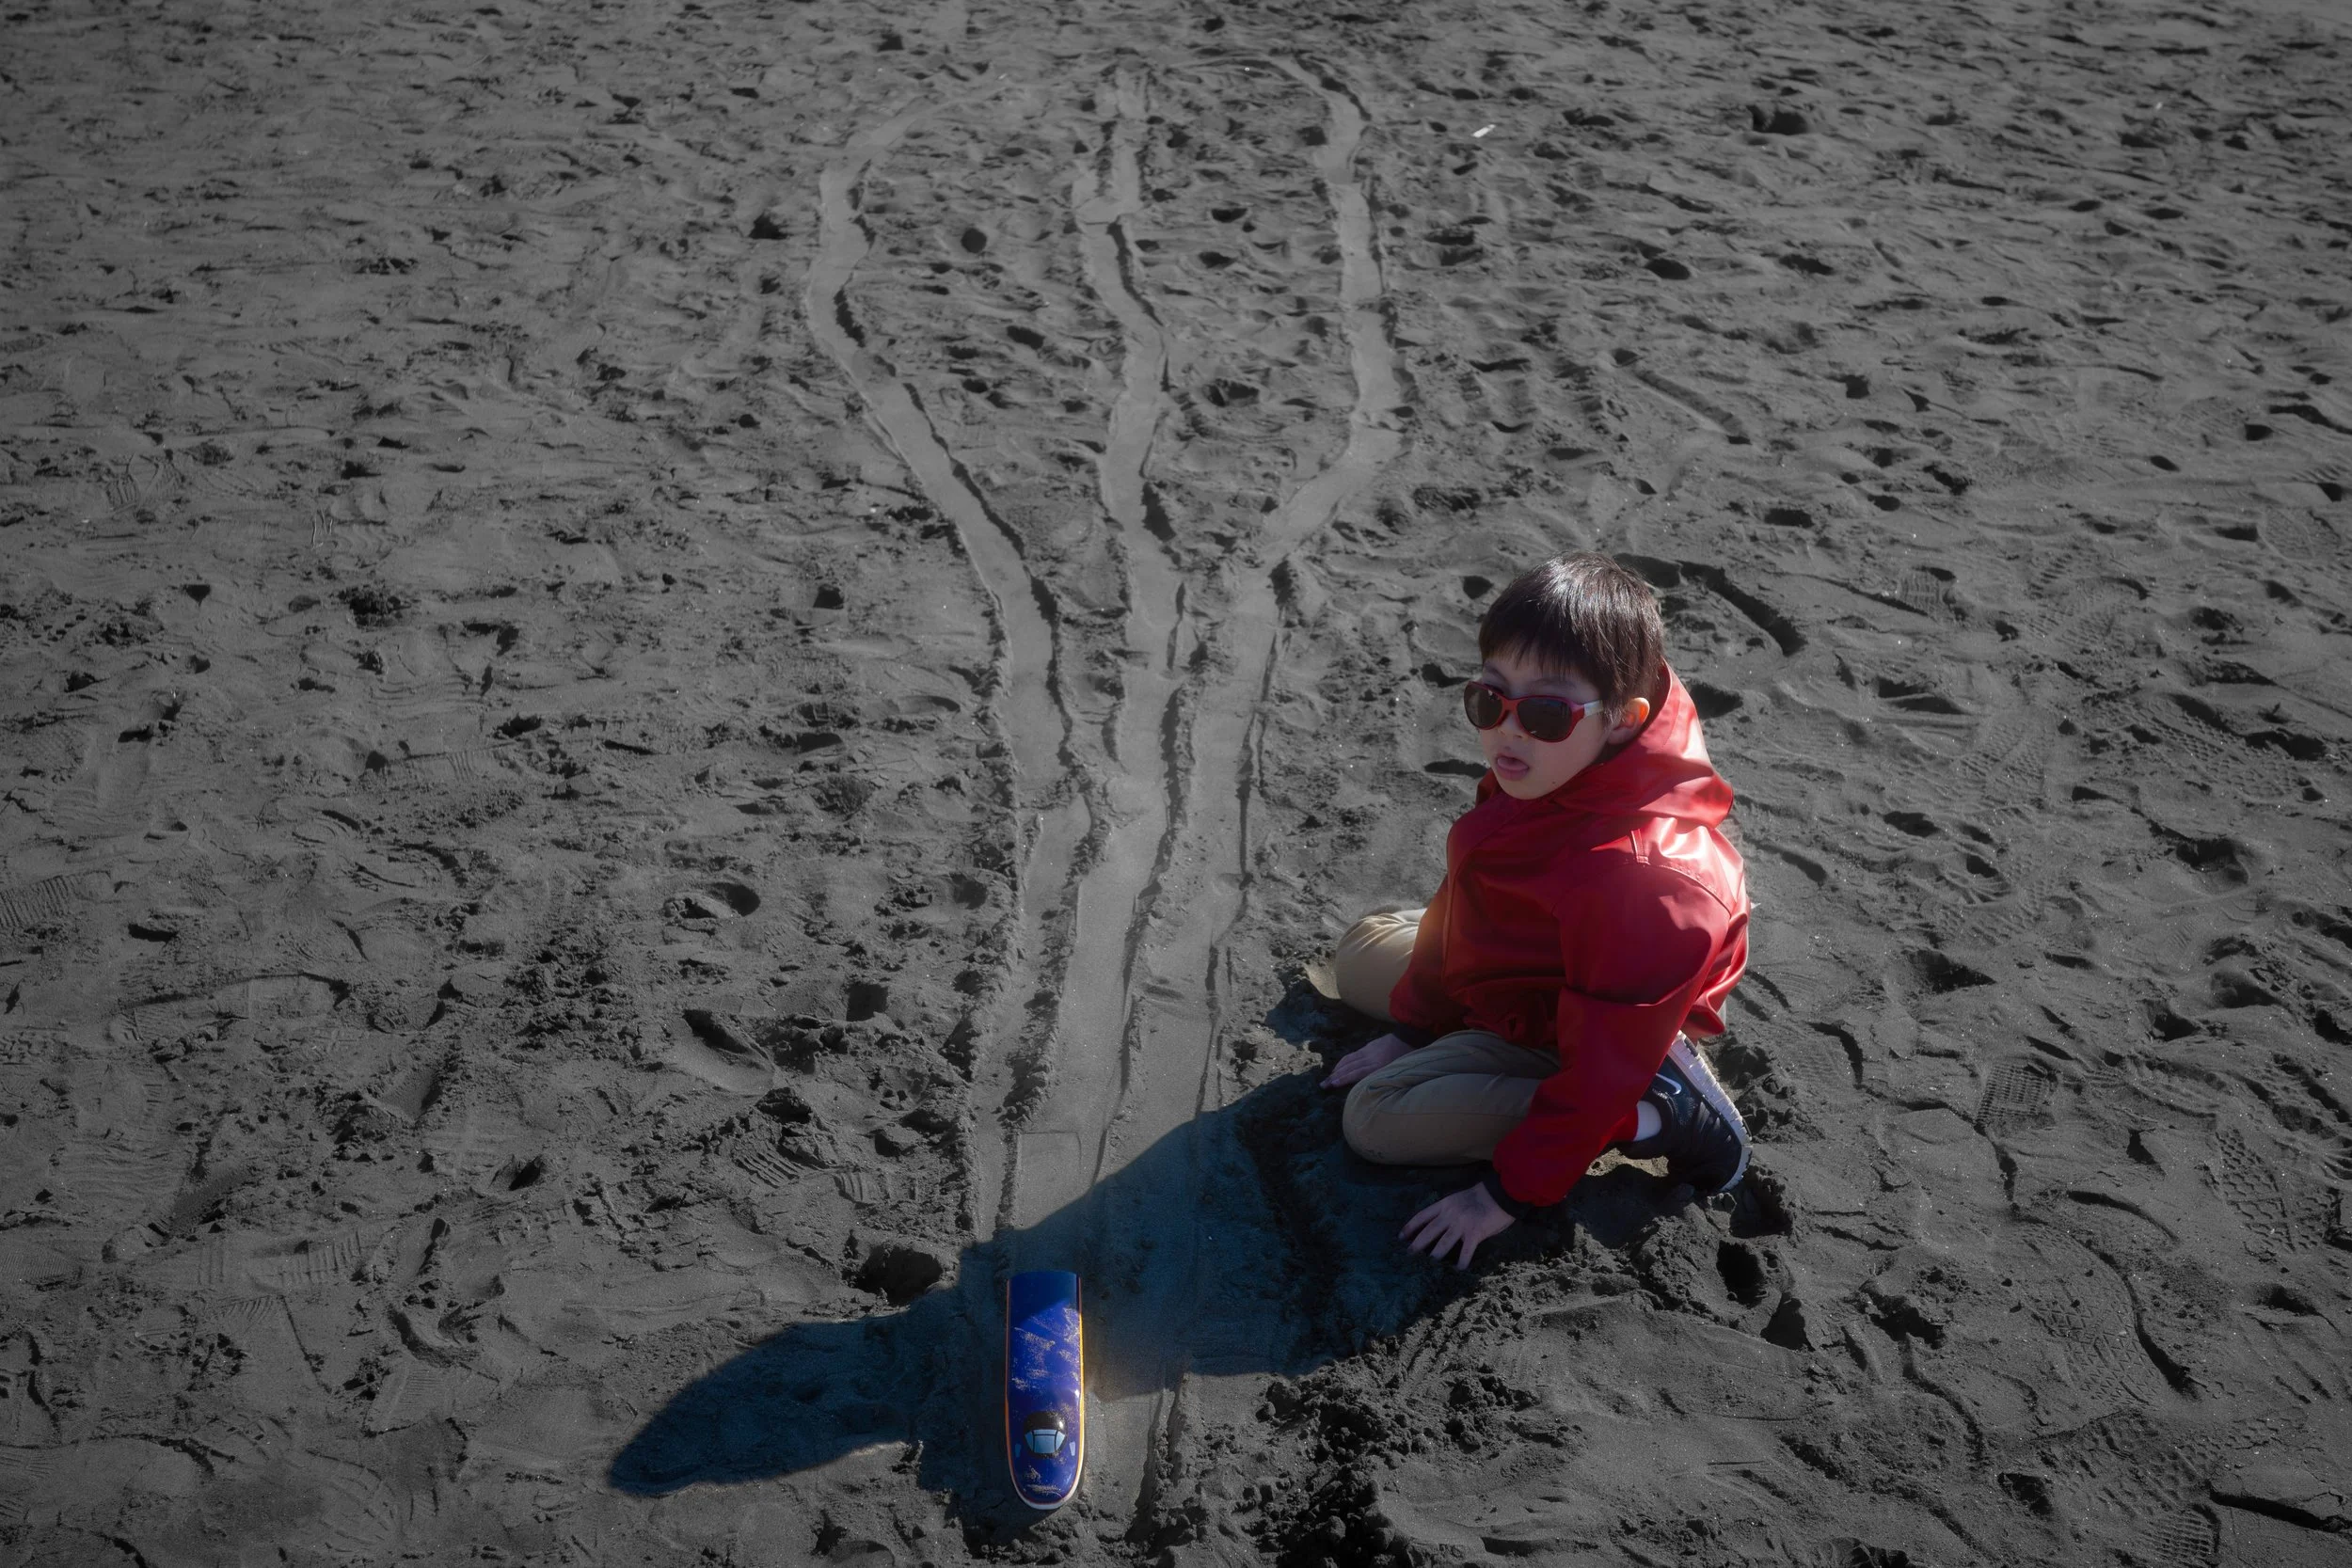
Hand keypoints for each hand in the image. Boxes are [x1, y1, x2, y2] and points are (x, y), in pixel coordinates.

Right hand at [1322, 1032, 1411, 1088]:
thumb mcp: (1398, 1069)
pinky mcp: (1368, 1046)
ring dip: (1337, 1069)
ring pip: (1349, 1060)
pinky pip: (1353, 1055)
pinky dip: (1344, 1061)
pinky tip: (1339, 1066)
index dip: (1343, 1079)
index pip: (1356, 1073)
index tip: (1332, 1085)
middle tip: (1323, 1084)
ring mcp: (1368, 1051)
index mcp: (1378, 1065)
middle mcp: (1370, 1058)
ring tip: (1328, 1077)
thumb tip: (1370, 1086)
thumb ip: (1383, 1077)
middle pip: (1349, 1067)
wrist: (1409, 1036)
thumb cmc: (1408, 1056)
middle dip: (1334, 1076)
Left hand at [1400, 1182, 1514, 1268]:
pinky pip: (1466, 1251)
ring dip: (1435, 1255)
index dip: (1410, 1226)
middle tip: (1409, 1255)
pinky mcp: (1475, 1233)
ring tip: (1429, 1265)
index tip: (1401, 1236)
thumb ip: (1449, 1212)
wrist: (1501, 1193)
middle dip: (1417, 1244)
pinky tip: (1459, 1269)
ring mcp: (1462, 1224)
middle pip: (1429, 1231)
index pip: (1422, 1216)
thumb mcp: (1459, 1199)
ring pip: (1444, 1242)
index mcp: (1445, 1204)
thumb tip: (1441, 1227)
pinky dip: (1462, 1261)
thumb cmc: (1482, 1196)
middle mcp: (1450, 1214)